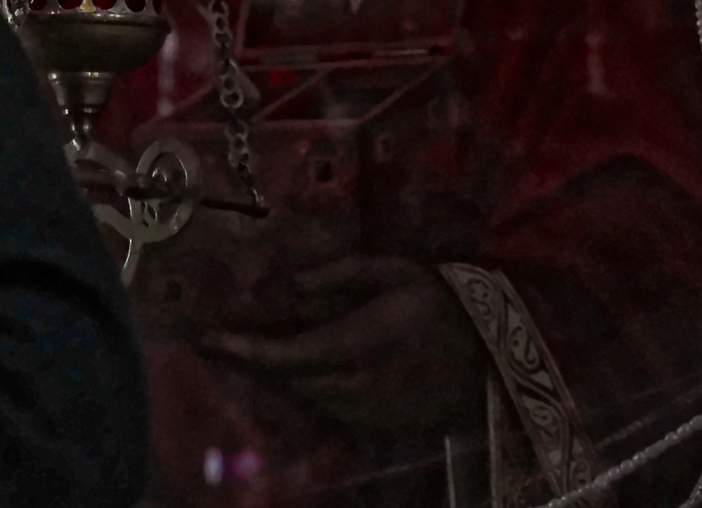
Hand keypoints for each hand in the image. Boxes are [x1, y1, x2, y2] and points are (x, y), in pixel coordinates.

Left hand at [194, 257, 487, 435]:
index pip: (287, 354)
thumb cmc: (440, 303)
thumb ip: (337, 276)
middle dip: (250, 363)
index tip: (207, 338)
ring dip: (274, 380)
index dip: (244, 350)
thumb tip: (287, 287)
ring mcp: (370, 413)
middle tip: (217, 341)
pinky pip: (329, 414)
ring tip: (249, 353)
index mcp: (360, 342)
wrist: (494, 359)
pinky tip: (294, 375)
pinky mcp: (381, 429)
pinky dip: (305, 395)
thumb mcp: (394, 271)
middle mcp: (359, 385)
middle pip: (288, 381)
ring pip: (304, 401)